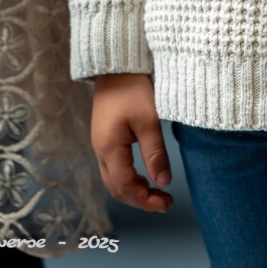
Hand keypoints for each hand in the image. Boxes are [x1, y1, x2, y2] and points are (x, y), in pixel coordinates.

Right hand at [91, 73, 172, 211]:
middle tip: (164, 202)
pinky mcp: (104, 136)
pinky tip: (144, 173)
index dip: (145, 200)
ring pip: (113, 179)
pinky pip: (113, 167)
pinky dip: (129, 177)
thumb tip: (163, 183)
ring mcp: (100, 143)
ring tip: (157, 191)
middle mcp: (100, 150)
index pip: (125, 187)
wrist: (116, 63)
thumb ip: (155, 153)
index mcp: (109, 148)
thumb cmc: (133, 88)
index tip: (166, 203)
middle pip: (116, 188)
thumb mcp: (148, 120)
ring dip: (134, 189)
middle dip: (140, 199)